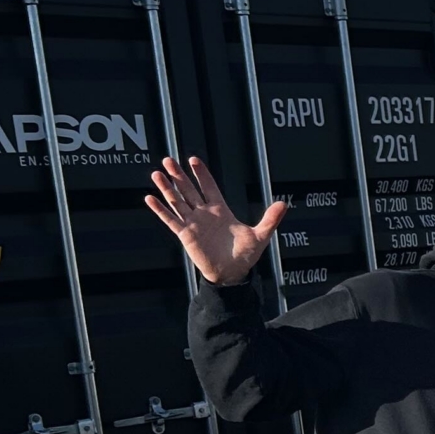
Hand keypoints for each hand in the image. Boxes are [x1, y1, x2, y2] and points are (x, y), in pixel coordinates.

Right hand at [145, 155, 282, 285]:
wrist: (232, 273)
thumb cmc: (245, 255)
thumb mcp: (260, 235)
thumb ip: (271, 219)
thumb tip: (284, 204)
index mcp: (221, 210)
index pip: (209, 187)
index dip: (202, 174)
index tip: (193, 160)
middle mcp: (205, 214)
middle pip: (189, 190)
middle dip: (179, 175)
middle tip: (168, 160)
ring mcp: (193, 223)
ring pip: (177, 201)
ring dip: (167, 188)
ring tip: (157, 173)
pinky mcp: (185, 234)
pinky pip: (171, 220)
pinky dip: (160, 210)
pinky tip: (150, 198)